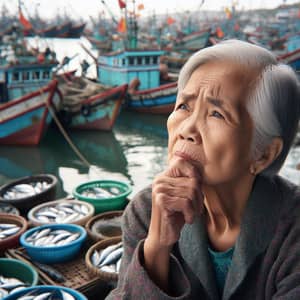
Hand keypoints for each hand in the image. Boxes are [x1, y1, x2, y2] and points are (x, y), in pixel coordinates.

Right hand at [143, 157, 202, 290]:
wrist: (163, 236)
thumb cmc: (177, 215)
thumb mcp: (184, 196)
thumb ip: (190, 182)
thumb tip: (202, 171)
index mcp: (163, 177)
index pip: (182, 162)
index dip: (194, 173)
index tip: (197, 190)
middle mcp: (159, 181)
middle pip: (192, 181)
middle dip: (199, 198)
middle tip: (196, 209)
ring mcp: (159, 190)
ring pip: (191, 192)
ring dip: (196, 207)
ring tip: (191, 214)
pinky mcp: (161, 202)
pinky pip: (186, 203)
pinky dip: (191, 214)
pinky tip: (187, 219)